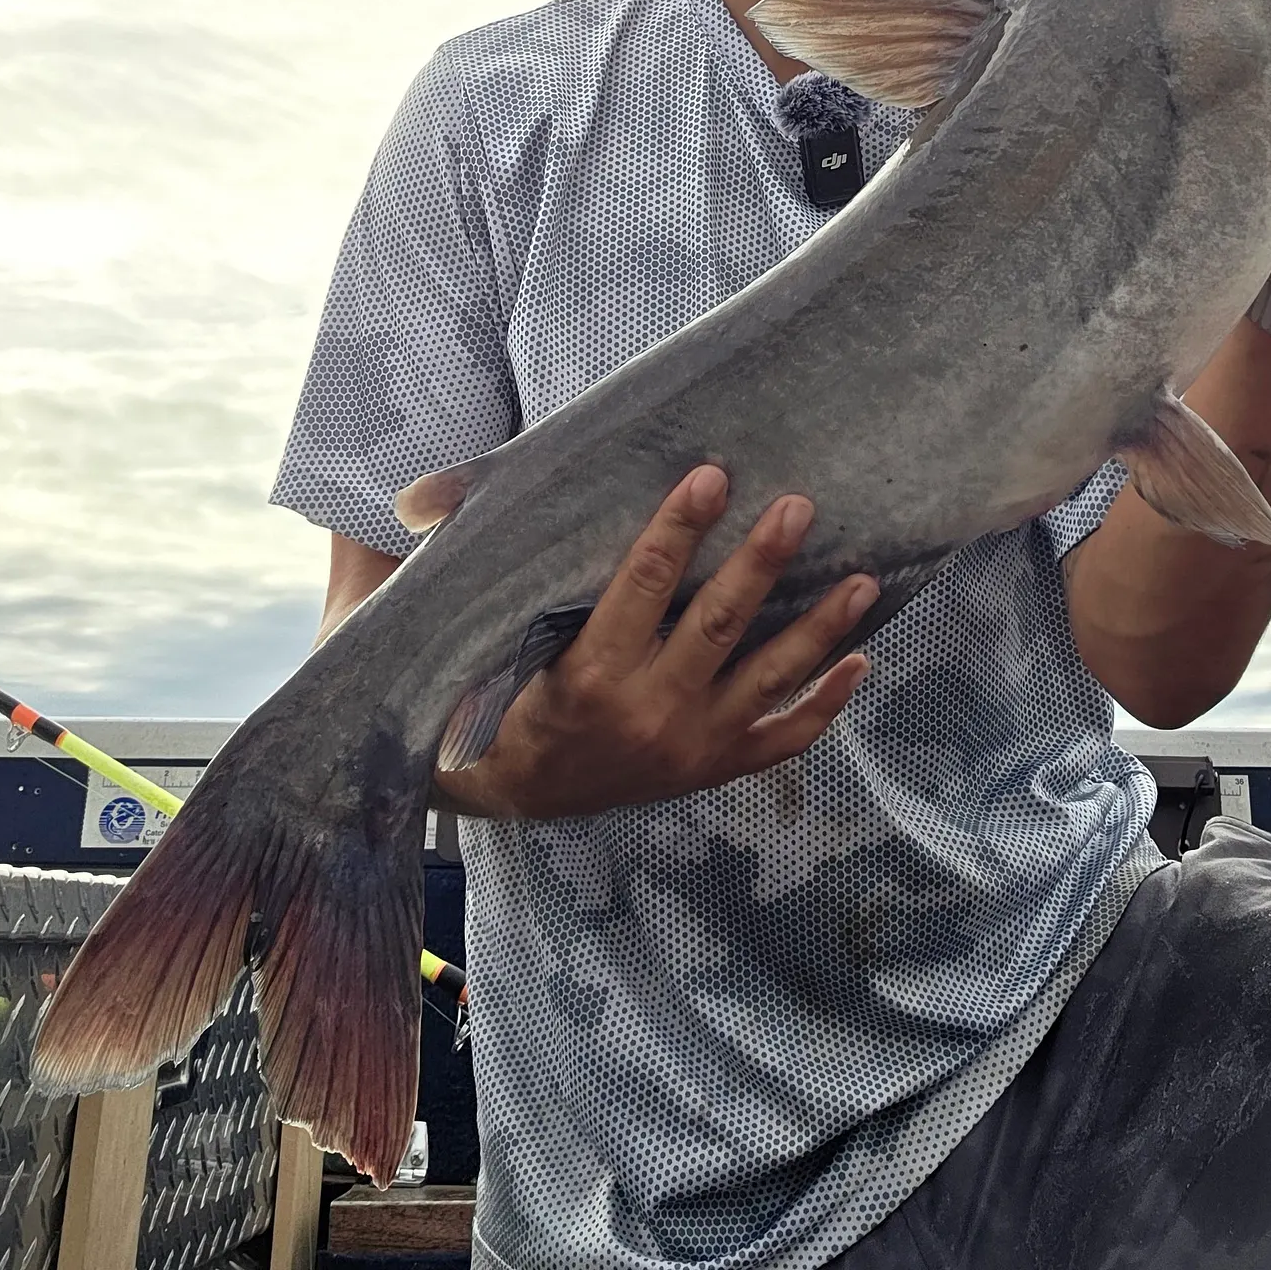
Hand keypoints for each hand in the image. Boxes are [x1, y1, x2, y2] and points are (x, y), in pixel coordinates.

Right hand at [432, 466, 877, 817]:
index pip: (641, 586)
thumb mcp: (477, 634)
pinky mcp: (716, 766)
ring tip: (861, 578)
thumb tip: (409, 494)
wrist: (517, 793)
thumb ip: (459, 565)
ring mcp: (690, 746)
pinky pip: (784, 739)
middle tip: (799, 506)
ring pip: (766, 677)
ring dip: (817, 627)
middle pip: (716, 625)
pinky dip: (824, 703)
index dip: (677, 528)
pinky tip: (859, 660)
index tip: (710, 476)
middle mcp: (645, 713)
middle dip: (760, 563)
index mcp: (586, 675)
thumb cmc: (500, 693)